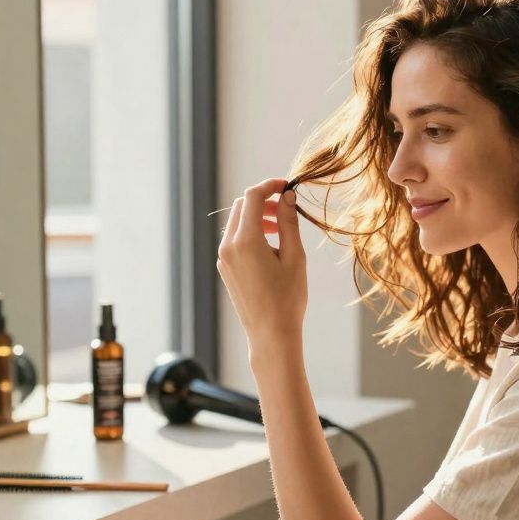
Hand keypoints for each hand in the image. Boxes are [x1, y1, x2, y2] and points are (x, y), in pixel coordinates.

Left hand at [216, 178, 307, 373]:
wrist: (270, 333)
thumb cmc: (287, 298)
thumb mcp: (294, 256)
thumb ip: (288, 222)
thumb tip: (287, 197)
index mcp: (246, 241)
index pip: (253, 197)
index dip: (270, 186)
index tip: (287, 186)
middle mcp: (229, 246)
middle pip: (242, 206)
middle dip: (263, 201)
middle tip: (286, 208)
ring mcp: (224, 258)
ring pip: (237, 222)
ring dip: (257, 217)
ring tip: (279, 228)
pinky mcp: (225, 268)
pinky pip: (234, 239)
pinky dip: (250, 232)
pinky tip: (269, 246)